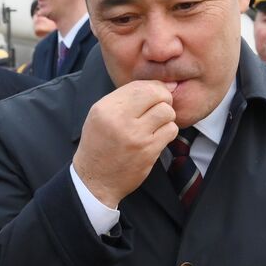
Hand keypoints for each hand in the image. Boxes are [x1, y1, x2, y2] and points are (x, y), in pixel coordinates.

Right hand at [72, 80, 179, 208]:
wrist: (95, 179)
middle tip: (161, 107)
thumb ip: (125, 98)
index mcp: (106, 108)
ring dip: (167, 116)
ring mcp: (135, 136)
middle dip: (164, 98)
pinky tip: (158, 136)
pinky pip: (170, 131)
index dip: (154, 87)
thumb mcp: (100, 116)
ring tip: (157, 124)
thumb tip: (165, 85)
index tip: (158, 94)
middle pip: (156, 95)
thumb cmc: (99, 145)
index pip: (139, 86)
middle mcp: (119, 120)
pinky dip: (168, 131)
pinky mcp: (148, 151)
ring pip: (166, 112)